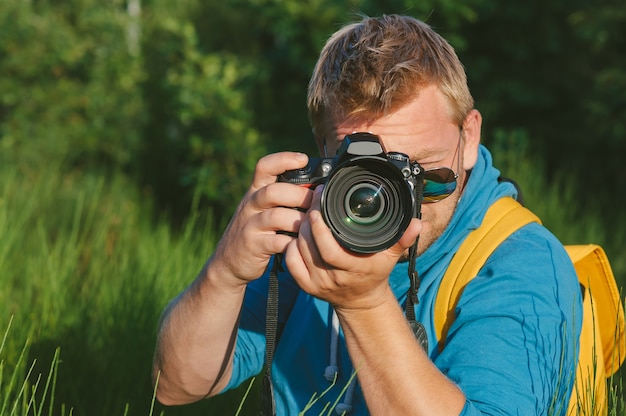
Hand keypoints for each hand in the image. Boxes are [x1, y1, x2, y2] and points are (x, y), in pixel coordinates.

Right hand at [209, 152, 312, 286]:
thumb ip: (283, 196)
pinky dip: (294, 242)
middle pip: (273, 191)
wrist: (228, 261)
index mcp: (255, 191)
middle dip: (300, 195)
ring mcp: (250, 226)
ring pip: (276, 216)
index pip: (265, 166)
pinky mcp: (254, 246)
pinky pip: (277, 242)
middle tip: (317, 202)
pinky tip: (303, 243)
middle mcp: (251, 205)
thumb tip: (317, 186)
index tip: (303, 159)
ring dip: (299, 220)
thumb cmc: (256, 231)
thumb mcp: (262, 208)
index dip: (284, 159)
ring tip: (312, 224)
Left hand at [285, 186, 421, 309]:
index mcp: (351, 269)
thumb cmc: (374, 273)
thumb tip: (417, 222)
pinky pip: (290, 263)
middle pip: (309, 247)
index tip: (319, 205)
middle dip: (307, 220)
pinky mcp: (305, 286)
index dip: (320, 228)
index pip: (329, 251)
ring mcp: (316, 283)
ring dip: (299, 230)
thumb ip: (403, 238)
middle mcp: (331, 278)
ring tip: (306, 212)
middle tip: (311, 200)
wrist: (361, 301)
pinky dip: (290, 246)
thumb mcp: (390, 256)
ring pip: (298, 251)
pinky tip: (297, 233)